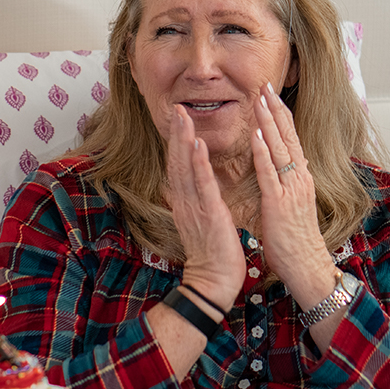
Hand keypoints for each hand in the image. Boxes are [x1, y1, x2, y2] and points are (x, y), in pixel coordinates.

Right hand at [167, 105, 245, 311]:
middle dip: (177, 133)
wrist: (213, 281)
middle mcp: (185, 201)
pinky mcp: (208, 213)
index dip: (177, 142)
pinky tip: (198, 145)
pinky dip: (199, 163)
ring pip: (186, 168)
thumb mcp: (199, 223)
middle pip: (177, 161)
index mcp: (185, 202)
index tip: (178, 120)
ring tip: (183, 117)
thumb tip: (179, 189)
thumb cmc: (212, 254)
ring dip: (184, 140)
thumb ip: (191, 203)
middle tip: (176, 107)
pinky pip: (202, 185)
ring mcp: (194, 206)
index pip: (179, 166)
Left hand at [251, 84, 335, 294]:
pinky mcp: (280, 202)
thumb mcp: (290, 202)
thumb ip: (286, 181)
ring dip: (269, 122)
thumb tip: (285, 163)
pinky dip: (264, 152)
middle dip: (276, 109)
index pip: (290, 138)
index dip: (281, 115)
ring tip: (260, 98)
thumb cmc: (293, 239)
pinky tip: (257, 135)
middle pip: (288, 136)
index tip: (271, 93)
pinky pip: (271, 172)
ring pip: (280, 148)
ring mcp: (291, 188)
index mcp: (300, 177)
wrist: (305, 266)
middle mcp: (299, 178)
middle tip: (266, 84)